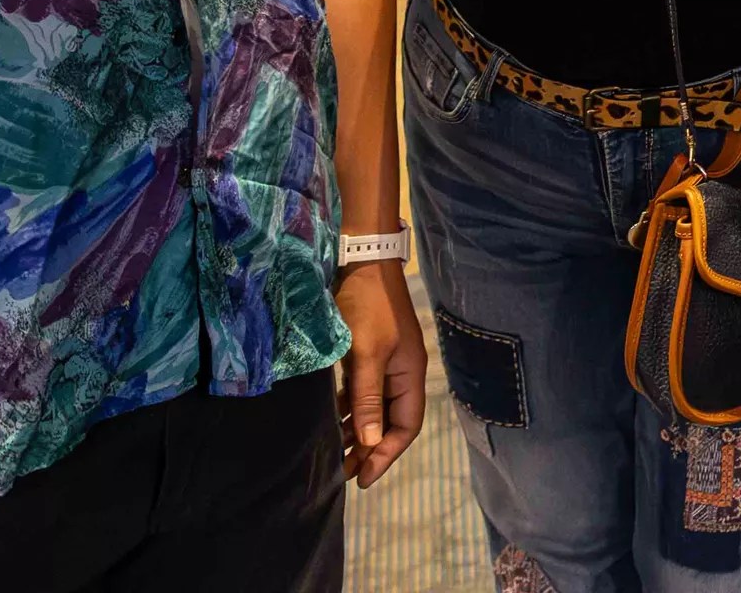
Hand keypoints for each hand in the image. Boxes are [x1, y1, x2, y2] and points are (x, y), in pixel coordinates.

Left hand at [336, 262, 426, 487]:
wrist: (361, 262)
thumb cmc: (367, 308)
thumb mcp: (366, 355)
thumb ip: (366, 399)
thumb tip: (368, 443)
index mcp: (410, 375)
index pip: (406, 426)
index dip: (387, 454)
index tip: (362, 478)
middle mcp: (401, 374)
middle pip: (390, 422)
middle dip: (369, 450)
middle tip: (342, 474)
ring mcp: (385, 364)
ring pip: (373, 410)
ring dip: (355, 433)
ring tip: (332, 455)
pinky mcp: (367, 355)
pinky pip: (360, 395)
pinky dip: (347, 412)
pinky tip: (329, 422)